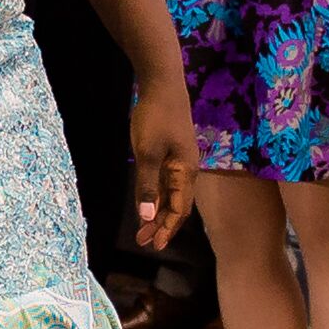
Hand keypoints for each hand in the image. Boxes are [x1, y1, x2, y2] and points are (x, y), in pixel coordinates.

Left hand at [127, 68, 195, 247]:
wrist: (161, 83)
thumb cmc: (155, 117)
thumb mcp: (147, 154)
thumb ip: (146, 186)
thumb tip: (146, 217)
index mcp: (185, 172)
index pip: (180, 209)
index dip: (168, 229)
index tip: (155, 245)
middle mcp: (185, 169)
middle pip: (176, 205)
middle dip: (161, 225)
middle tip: (143, 242)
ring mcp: (178, 160)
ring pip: (168, 194)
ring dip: (156, 211)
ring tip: (142, 229)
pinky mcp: (169, 152)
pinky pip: (163, 180)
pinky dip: (154, 194)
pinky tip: (145, 203)